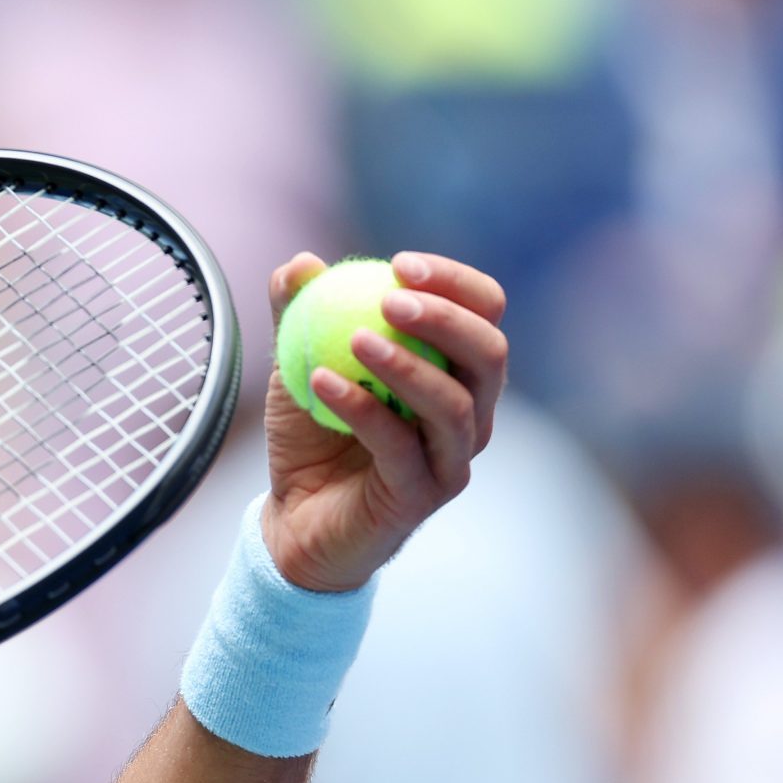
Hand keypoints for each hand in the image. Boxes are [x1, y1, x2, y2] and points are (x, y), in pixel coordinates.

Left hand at [260, 250, 507, 593]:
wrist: (293, 517)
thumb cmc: (312, 435)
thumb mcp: (296, 363)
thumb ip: (299, 314)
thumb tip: (299, 264)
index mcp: (455, 371)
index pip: (483, 313)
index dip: (454, 283)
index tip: (399, 265)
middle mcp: (469, 413)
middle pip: (489, 354)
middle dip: (446, 318)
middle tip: (390, 299)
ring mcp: (450, 459)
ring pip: (455, 405)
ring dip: (407, 365)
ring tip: (355, 339)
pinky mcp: (421, 496)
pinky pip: (400, 447)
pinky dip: (363, 409)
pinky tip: (322, 383)